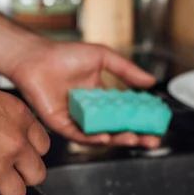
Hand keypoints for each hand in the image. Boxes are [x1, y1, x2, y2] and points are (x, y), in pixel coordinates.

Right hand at [0, 75, 49, 194]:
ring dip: (0, 193)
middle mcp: (15, 142)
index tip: (19, 160)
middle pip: (36, 175)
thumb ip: (10, 122)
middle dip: (20, 177)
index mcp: (21, 118)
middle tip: (3, 176)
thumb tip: (15, 137)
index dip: (29, 156)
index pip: (44, 148)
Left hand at [9, 41, 160, 148]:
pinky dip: (93, 138)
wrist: (36, 57)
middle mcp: (91, 112)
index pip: (125, 113)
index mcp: (101, 99)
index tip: (157, 124)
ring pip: (101, 136)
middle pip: (117, 129)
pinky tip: (106, 137)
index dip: (142, 121)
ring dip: (118, 139)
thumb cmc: (65, 54)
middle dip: (136, 136)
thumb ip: (126, 71)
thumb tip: (151, 81)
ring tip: (134, 138)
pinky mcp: (61, 125)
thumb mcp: (103, 58)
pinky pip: (80, 136)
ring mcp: (77, 120)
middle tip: (152, 139)